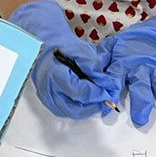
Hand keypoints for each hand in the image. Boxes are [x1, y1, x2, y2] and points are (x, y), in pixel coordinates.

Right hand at [11, 0, 116, 118]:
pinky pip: (66, 110)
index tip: (111, 91)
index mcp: (55, 74)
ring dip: (88, 109)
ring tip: (100, 99)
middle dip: (95, 105)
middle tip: (108, 99)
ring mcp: (47, 97)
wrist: (44, 44)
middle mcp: (48, 90)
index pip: (80, 92)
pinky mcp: (49, 100)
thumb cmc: (60, 45)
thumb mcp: (80, 50)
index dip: (98, 93)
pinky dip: (79, 107)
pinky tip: (89, 100)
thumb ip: (94, 66)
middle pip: (76, 109)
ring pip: (71, 112)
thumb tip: (107, 83)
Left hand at [96, 5, 155, 126]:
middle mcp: (141, 68)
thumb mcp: (110, 48)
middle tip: (141, 117)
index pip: (116, 77)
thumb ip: (99, 59)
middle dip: (142, 101)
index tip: (110, 102)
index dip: (113, 89)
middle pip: (141, 85)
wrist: (153, 35)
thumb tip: (87, 69)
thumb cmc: (127, 47)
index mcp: (123, 64)